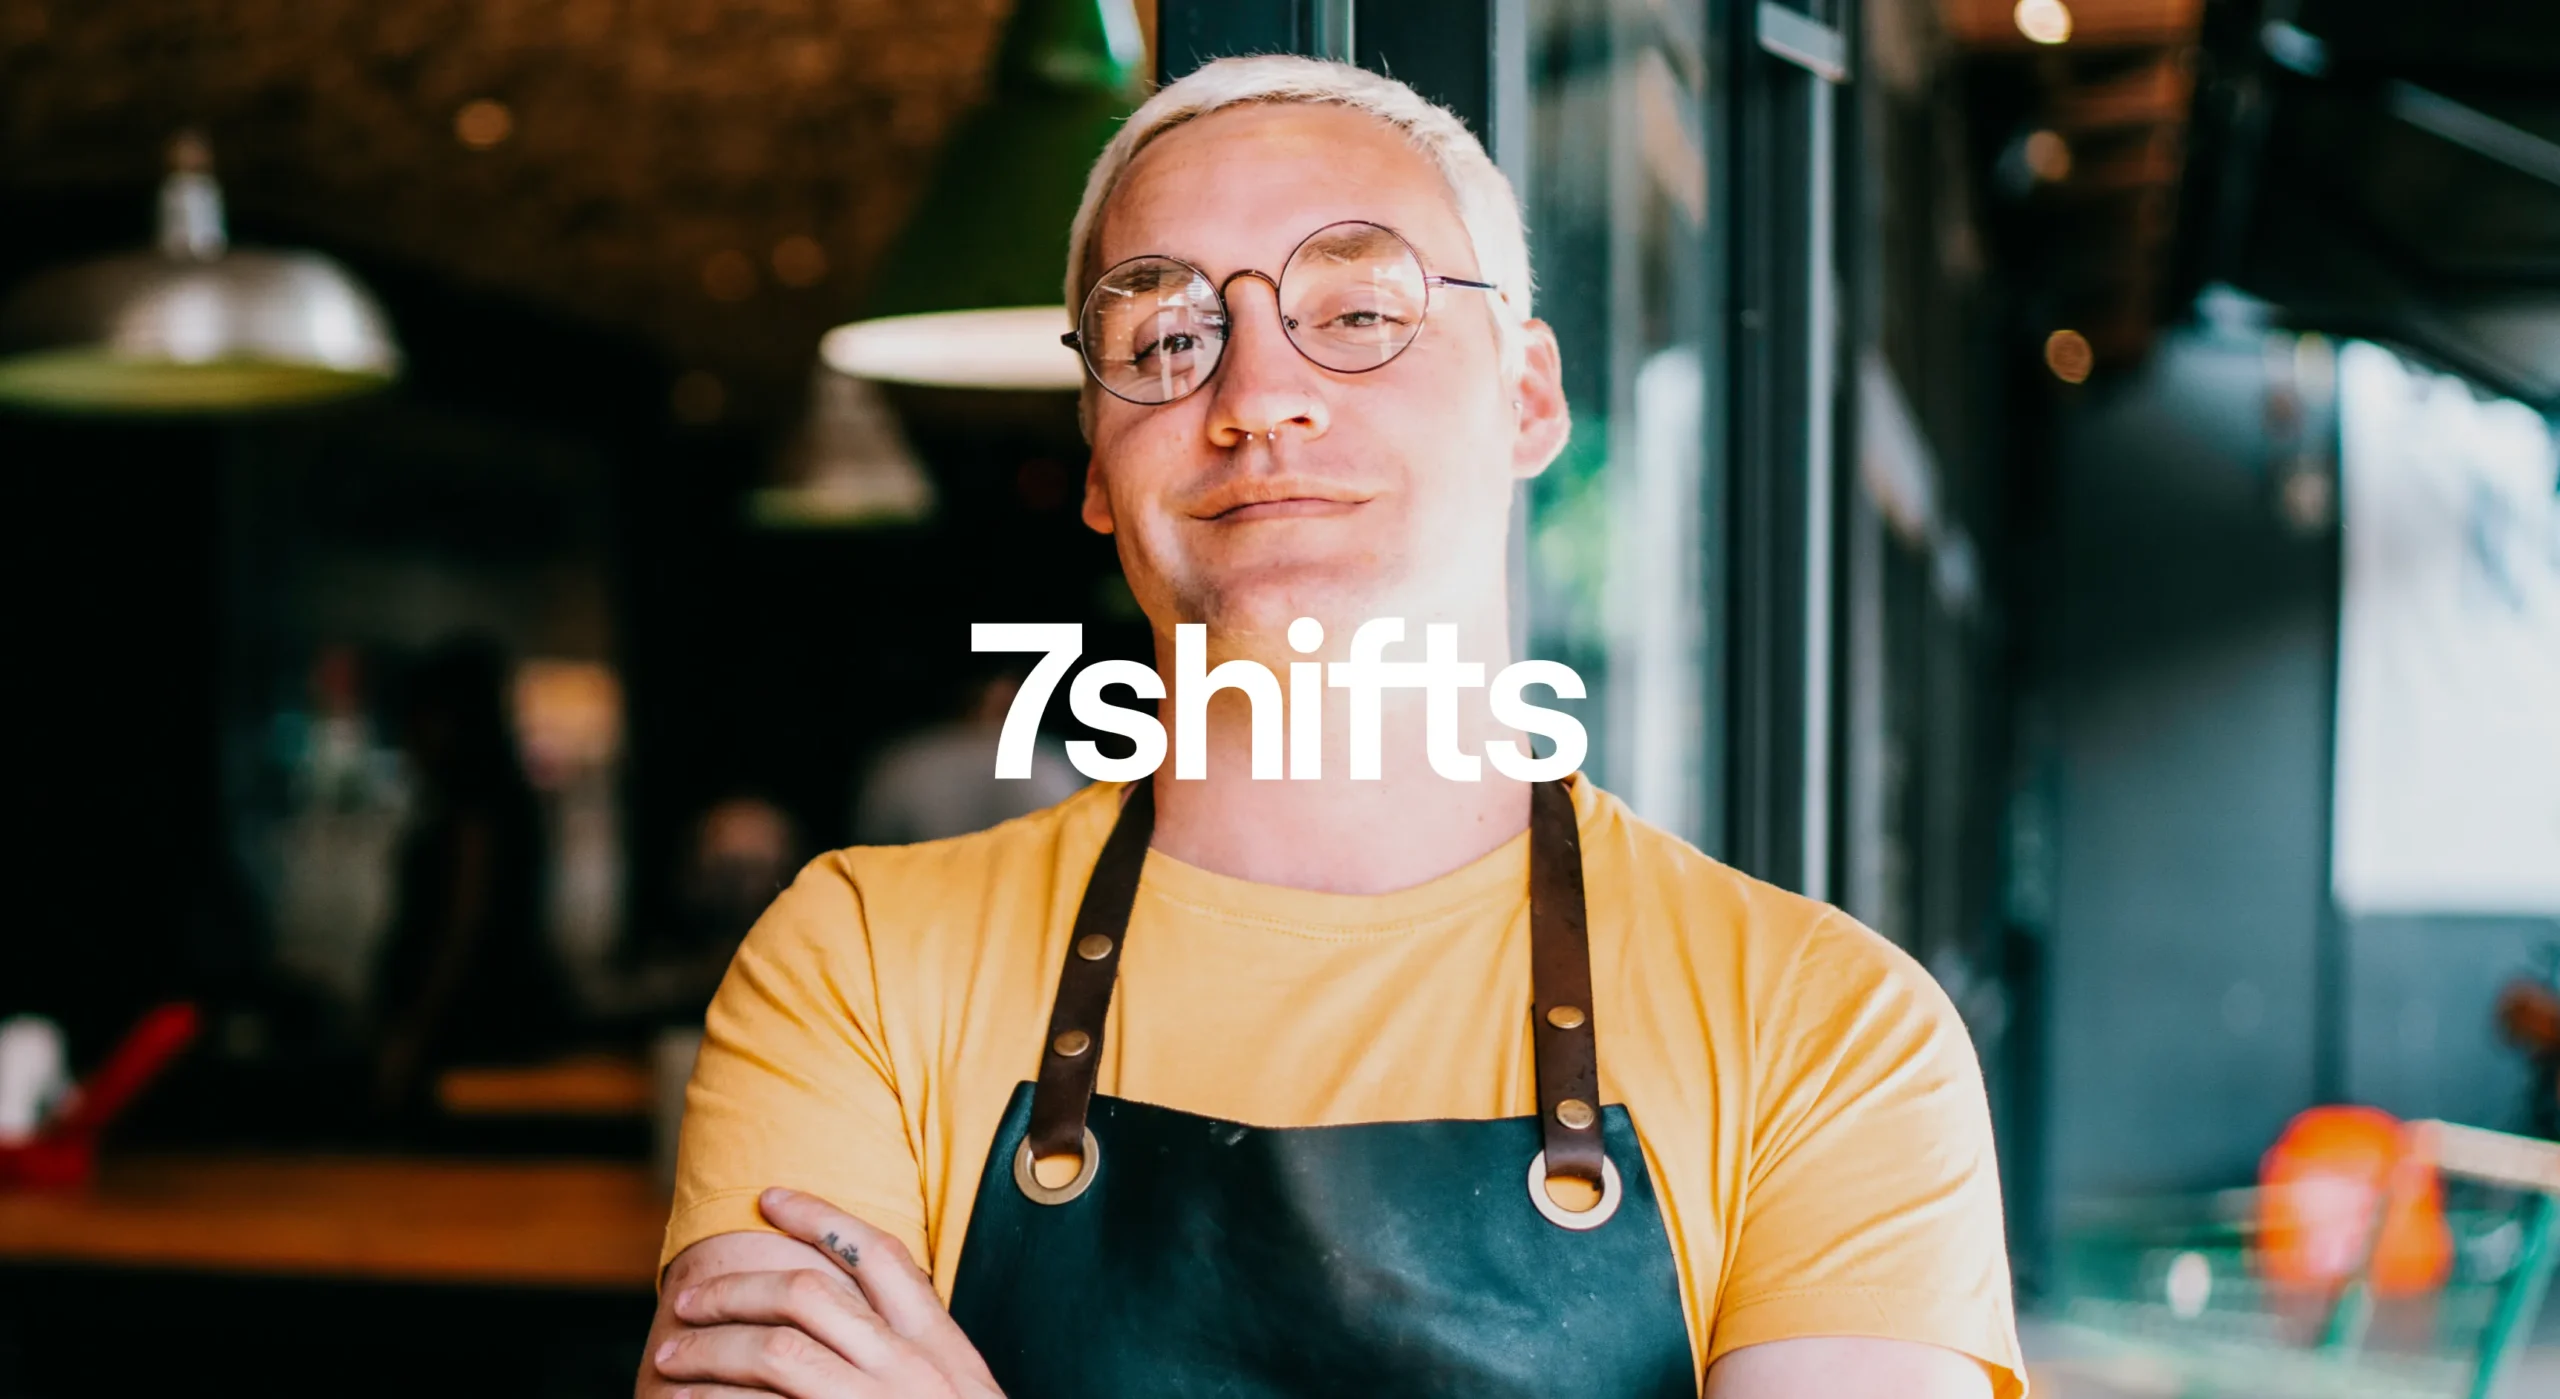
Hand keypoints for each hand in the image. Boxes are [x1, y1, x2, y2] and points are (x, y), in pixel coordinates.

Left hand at [640, 1188, 1003, 1398]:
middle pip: (808, 1296)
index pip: (879, 1255)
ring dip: (709, 1351)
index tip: (770, 1197)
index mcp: (943, 1348)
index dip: (820, 1215)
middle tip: (688, 1299)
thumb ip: (915, 1355)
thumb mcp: (958, 1396)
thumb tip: (841, 1316)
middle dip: (735, 1289)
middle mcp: (911, 1370)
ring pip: (774, 1352)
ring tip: (669, 1361)